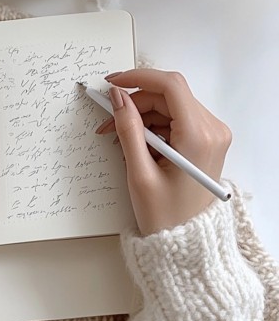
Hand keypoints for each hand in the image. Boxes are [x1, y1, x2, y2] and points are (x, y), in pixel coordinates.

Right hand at [97, 69, 231, 234]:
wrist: (185, 243)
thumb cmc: (165, 216)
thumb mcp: (139, 172)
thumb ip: (128, 129)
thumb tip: (117, 97)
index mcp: (200, 137)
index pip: (170, 86)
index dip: (138, 77)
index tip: (112, 83)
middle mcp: (212, 130)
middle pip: (168, 95)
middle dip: (135, 103)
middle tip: (108, 120)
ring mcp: (212, 135)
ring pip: (170, 106)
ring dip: (141, 116)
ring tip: (118, 138)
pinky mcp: (206, 140)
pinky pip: (175, 119)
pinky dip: (152, 126)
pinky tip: (137, 145)